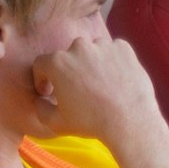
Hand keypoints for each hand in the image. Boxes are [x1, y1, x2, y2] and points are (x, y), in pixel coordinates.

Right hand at [30, 36, 157, 143]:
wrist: (129, 119)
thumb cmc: (90, 122)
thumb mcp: (56, 123)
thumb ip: (40, 108)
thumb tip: (39, 100)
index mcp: (58, 63)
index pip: (41, 64)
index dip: (42, 79)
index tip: (49, 91)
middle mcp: (79, 47)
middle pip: (68, 56)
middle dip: (69, 70)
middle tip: (77, 89)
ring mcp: (103, 44)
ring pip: (91, 51)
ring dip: (91, 64)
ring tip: (99, 84)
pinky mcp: (123, 47)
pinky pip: (112, 51)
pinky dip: (111, 61)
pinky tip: (114, 80)